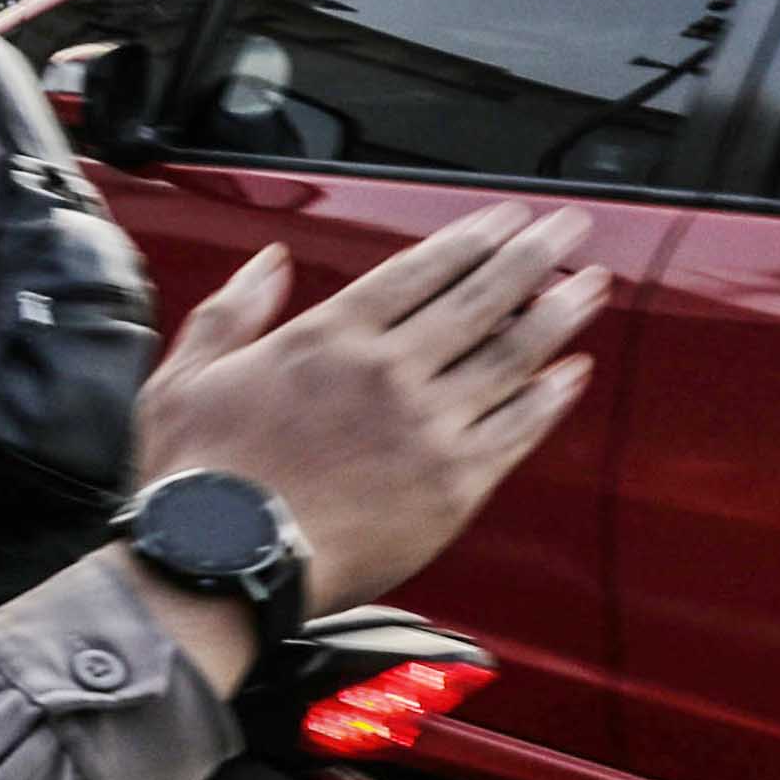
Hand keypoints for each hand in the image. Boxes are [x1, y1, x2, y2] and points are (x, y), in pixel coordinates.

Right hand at [131, 205, 609, 615]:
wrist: (222, 563)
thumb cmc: (197, 478)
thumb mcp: (188, 374)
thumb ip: (233, 311)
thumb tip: (269, 265)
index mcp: (329, 338)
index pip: (421, 269)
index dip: (473, 237)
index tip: (508, 217)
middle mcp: (389, 372)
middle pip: (482, 298)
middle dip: (534, 256)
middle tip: (569, 230)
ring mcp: (429, 427)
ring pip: (513, 355)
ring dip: (559, 315)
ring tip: (591, 287)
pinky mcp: (454, 484)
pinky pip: (519, 429)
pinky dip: (552, 398)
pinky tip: (572, 374)